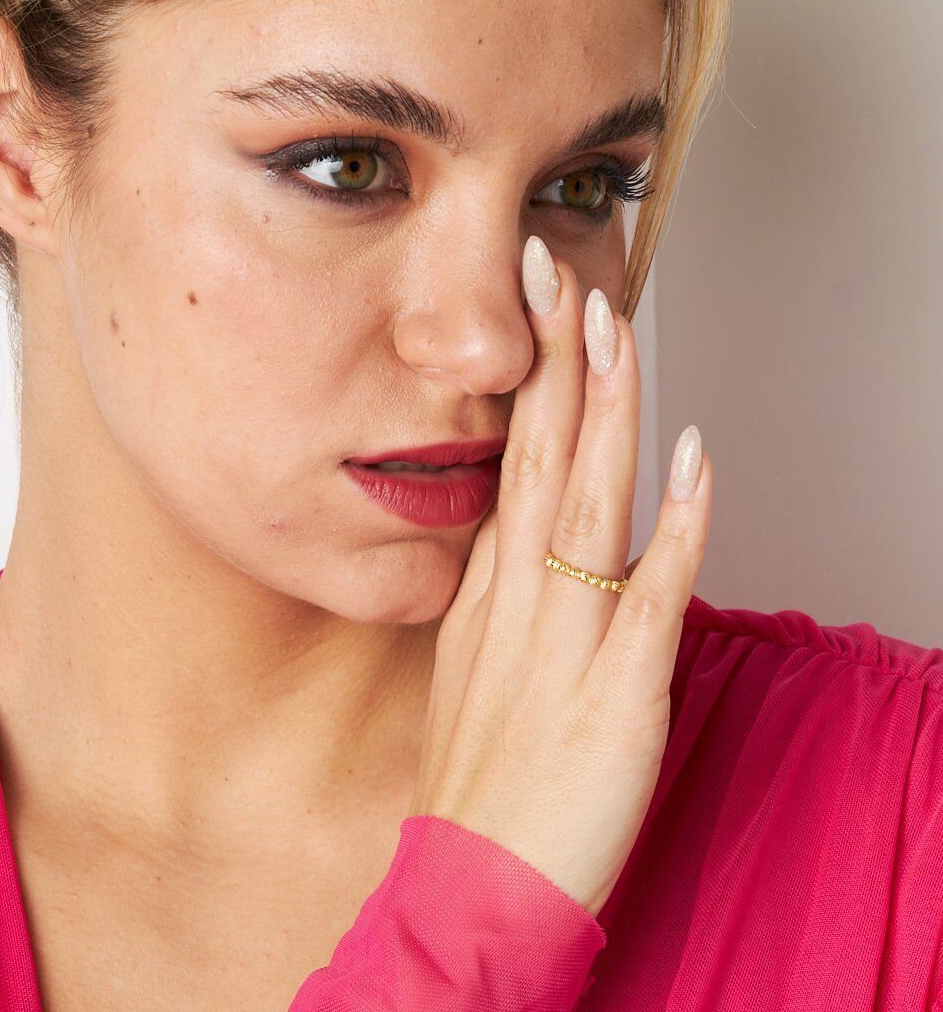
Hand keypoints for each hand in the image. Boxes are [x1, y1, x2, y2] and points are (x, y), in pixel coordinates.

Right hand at [406, 237, 711, 917]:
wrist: (471, 887)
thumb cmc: (477, 781)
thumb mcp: (469, 670)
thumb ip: (499, 596)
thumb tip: (523, 534)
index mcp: (487, 596)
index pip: (512, 466)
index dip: (529, 385)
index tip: (539, 313)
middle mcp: (520, 604)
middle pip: (541, 463)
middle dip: (554, 363)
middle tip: (558, 274)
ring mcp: (566, 645)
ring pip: (589, 507)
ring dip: (605, 412)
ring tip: (613, 328)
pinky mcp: (616, 696)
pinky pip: (650, 598)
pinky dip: (675, 526)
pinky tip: (691, 458)